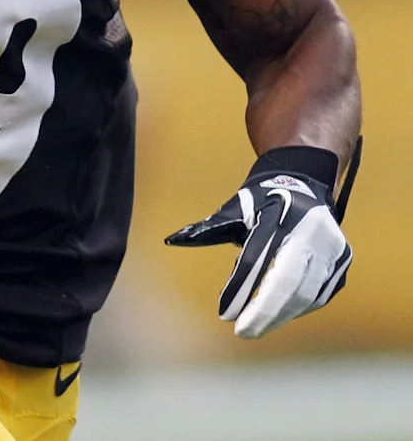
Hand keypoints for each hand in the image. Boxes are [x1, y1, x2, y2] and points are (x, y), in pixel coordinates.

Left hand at [165, 145, 356, 338]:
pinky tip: (278, 315)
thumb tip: (175, 239)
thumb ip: (209, 228)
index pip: (258, 259)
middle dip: (263, 312)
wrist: (302, 184)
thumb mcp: (235, 208)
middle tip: (241, 330)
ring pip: (306, 294)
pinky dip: (297, 308)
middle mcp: (309, 230)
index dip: (240, 289)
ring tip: (255, 326)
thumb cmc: (261, 200)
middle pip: (287, 283)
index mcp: (280, 214)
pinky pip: (318, 294)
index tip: (224, 314)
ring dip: (280, 315)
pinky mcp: (341, 262)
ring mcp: (331, 247)